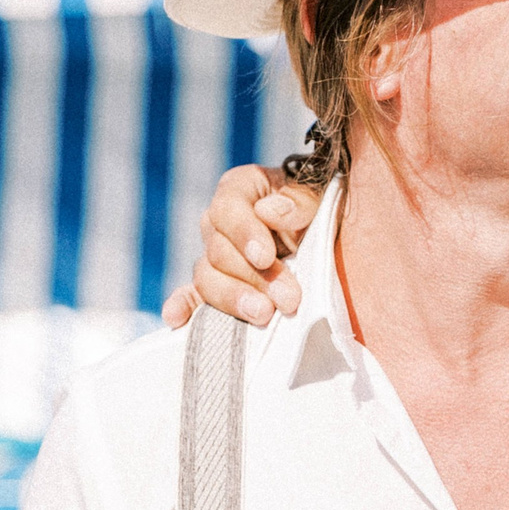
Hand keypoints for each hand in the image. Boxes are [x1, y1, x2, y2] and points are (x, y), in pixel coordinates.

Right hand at [162, 165, 323, 327]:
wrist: (331, 237)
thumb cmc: (324, 208)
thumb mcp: (321, 193)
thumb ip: (301, 198)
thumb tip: (269, 212)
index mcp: (241, 189)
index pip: (227, 208)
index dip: (243, 233)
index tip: (265, 257)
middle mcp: (221, 222)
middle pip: (219, 251)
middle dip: (255, 278)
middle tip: (288, 299)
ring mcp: (216, 257)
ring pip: (208, 278)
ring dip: (234, 299)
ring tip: (264, 315)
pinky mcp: (217, 287)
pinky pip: (191, 296)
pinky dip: (183, 307)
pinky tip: (177, 319)